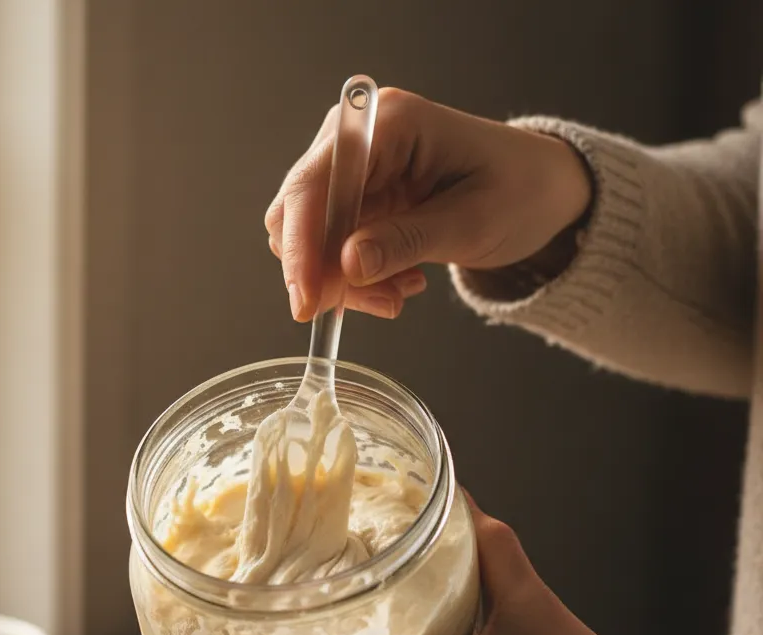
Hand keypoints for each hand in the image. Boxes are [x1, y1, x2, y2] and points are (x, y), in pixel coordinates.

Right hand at [267, 87, 592, 320]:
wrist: (542, 193)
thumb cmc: (521, 191)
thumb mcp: (472, 222)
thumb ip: (406, 241)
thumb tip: (345, 266)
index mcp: (388, 123)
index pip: (314, 184)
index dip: (302, 246)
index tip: (307, 302)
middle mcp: (358, 140)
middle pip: (299, 213)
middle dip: (326, 271)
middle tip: (378, 303)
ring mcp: (354, 173)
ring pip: (311, 241)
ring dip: (345, 282)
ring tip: (398, 295)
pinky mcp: (358, 203)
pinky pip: (332, 252)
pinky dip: (357, 281)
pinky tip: (398, 285)